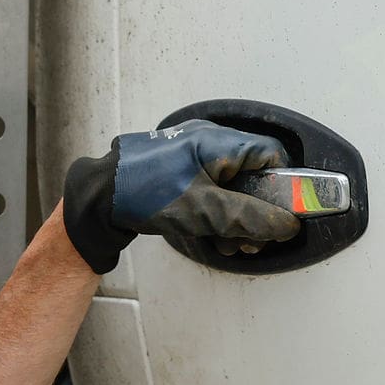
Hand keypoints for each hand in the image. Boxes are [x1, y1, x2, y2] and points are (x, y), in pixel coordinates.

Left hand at [61, 120, 303, 273]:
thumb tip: (286, 224)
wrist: (98, 197)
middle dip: (257, 211)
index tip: (283, 213)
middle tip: (253, 238)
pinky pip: (212, 190)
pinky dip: (218, 213)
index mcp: (218, 141)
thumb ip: (249, 218)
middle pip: (253, 175)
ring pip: (232, 187)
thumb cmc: (144, 194)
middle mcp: (207, 142)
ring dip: (237, 218)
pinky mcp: (180, 171)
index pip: (271, 155)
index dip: (283, 185)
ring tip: (229, 242)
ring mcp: (192, 156)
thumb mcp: (205, 210)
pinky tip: (212, 235)